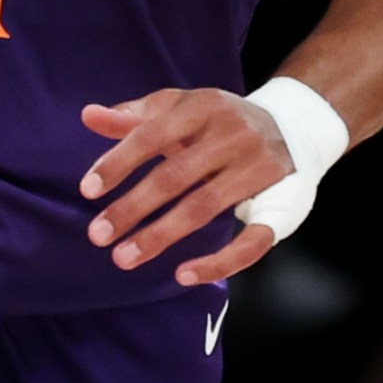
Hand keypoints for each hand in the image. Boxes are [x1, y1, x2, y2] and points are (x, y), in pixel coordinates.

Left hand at [79, 87, 293, 282]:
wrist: (295, 126)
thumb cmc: (219, 120)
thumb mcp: (180, 108)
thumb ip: (134, 116)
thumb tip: (88, 116)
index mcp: (203, 107)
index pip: (153, 134)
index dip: (119, 162)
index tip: (88, 191)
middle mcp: (232, 135)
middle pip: (175, 175)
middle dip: (133, 207)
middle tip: (98, 235)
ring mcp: (257, 169)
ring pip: (204, 206)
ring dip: (161, 235)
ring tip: (125, 257)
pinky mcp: (279, 205)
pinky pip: (251, 241)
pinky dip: (219, 262)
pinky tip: (184, 275)